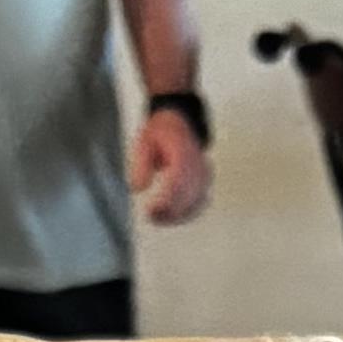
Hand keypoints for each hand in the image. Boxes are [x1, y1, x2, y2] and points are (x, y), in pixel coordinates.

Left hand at [131, 103, 211, 228]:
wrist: (179, 123)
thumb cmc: (159, 134)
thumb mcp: (143, 142)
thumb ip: (140, 164)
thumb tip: (137, 188)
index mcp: (183, 151)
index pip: (177, 180)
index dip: (165, 199)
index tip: (149, 210)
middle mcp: (198, 164)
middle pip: (188, 195)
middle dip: (170, 211)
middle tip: (150, 217)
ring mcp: (204, 174)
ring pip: (196, 202)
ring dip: (177, 215)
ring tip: (157, 219)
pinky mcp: (205, 183)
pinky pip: (199, 204)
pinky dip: (186, 213)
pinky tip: (170, 217)